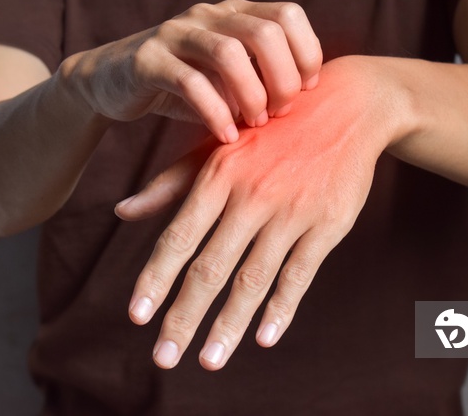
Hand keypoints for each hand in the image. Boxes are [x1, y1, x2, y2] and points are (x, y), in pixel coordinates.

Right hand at [58, 0, 321, 143]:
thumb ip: (263, 79)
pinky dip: (216, 113)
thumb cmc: (185, 86)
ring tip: (255, 125)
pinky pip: (191, 83)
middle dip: (282, 79)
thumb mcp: (229, 78)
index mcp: (235, 13)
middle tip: (279, 113)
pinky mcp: (148, 60)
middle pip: (265, 32)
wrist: (114, 83)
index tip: (305, 92)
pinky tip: (226, 136)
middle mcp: (209, 15)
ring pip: (228, 53)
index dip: (306, 53)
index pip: (288, 15)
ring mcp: (176, 33)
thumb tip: (310, 101)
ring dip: (251, 95)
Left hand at [116, 56, 399, 369]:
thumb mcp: (220, 145)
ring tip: (209, 361)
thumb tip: (121, 212)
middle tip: (163, 359)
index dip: (155, 279)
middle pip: (211, 267)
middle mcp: (251, 196)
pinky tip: (264, 338)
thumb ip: (171, 183)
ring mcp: (291, 211)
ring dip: (229, 325)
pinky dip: (282, 308)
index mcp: (219, 175)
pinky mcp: (327, 224)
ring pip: (253, 278)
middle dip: (184, 317)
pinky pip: (300, 274)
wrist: (346, 105)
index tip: (136, 316)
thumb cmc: (271, 129)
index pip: (178, 237)